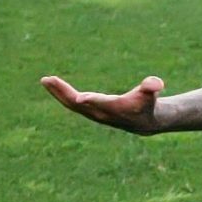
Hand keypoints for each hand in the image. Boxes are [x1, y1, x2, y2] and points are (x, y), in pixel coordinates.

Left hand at [40, 74, 164, 133]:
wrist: (142, 122)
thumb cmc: (147, 104)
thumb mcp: (151, 95)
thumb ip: (152, 87)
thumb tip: (156, 83)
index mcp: (116, 109)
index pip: (103, 105)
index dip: (93, 101)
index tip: (80, 98)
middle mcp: (101, 114)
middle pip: (79, 105)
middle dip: (63, 92)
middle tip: (49, 79)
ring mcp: (92, 114)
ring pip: (71, 104)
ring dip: (58, 92)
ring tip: (45, 80)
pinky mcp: (88, 111)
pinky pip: (71, 103)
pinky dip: (61, 94)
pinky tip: (51, 84)